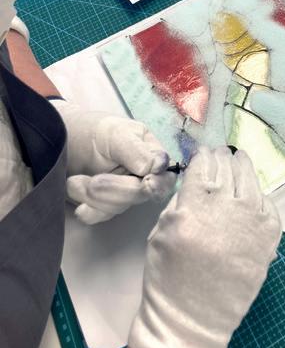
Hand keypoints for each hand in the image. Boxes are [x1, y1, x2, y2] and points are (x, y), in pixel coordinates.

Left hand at [51, 100, 175, 224]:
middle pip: (142, 195)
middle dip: (115, 189)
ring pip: (120, 207)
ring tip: (73, 181)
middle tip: (91, 182)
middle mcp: (144, 176)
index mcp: (152, 155)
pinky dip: (89, 211)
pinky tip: (78, 202)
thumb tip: (157, 167)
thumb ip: (136, 149)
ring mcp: (125, 193)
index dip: (156, 183)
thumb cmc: (91, 130)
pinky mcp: (106, 206)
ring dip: (93, 197)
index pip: (165, 176)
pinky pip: (103, 216)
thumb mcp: (115, 133)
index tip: (145, 182)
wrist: (57, 142)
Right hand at [128, 146, 281, 347]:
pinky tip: (252, 196)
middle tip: (221, 154)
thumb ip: (181, 202)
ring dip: (242, 168)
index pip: (202, 166)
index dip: (202, 156)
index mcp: (193, 208)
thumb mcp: (161, 233)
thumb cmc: (169, 278)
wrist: (193, 319)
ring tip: (239, 161)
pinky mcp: (269, 238)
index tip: (203, 153)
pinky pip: (267, 205)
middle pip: (227, 168)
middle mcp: (225, 210)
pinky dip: (259, 197)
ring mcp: (251, 223)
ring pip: (250, 180)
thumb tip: (200, 178)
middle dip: (222, 158)